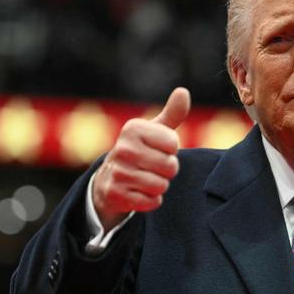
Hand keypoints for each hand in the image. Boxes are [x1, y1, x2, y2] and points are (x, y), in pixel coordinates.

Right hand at [92, 87, 190, 228]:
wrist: (110, 179)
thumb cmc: (141, 150)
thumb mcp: (155, 130)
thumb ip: (172, 114)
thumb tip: (183, 91)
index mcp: (133, 129)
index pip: (173, 144)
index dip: (171, 150)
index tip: (157, 149)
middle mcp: (122, 148)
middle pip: (170, 167)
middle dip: (167, 170)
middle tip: (153, 167)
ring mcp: (117, 172)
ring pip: (161, 185)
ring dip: (159, 186)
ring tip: (145, 178)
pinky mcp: (116, 194)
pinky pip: (151, 201)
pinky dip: (151, 200)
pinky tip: (139, 192)